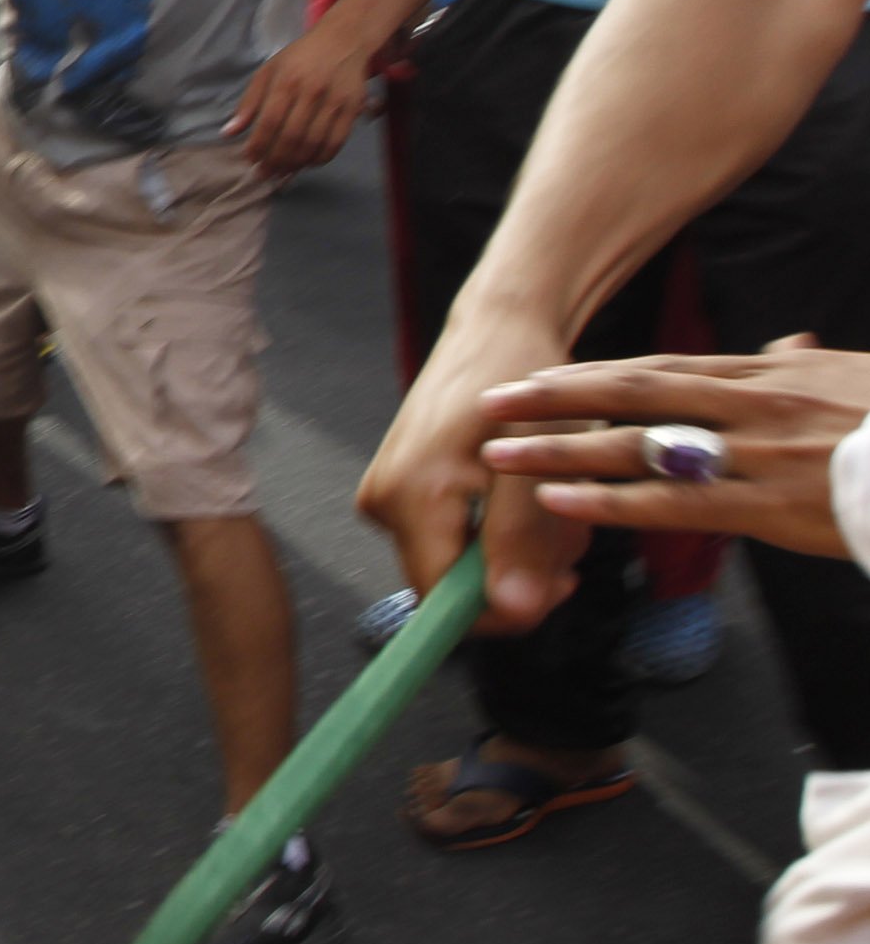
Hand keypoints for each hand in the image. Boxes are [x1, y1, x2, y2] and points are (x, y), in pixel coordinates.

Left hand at [222, 23, 370, 174]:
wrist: (343, 39)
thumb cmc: (300, 57)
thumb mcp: (268, 71)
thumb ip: (249, 102)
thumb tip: (229, 133)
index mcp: (287, 81)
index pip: (270, 122)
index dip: (258, 146)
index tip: (249, 160)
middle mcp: (312, 92)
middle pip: (292, 137)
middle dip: (276, 161)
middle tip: (265, 174)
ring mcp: (336, 101)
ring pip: (315, 144)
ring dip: (296, 164)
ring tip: (283, 173)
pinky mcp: (354, 108)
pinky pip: (337, 142)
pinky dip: (321, 158)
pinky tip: (307, 163)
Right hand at [358, 303, 585, 619]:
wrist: (498, 332)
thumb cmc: (523, 386)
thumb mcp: (536, 464)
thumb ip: (519, 540)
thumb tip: (511, 611)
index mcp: (408, 498)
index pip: (440, 602)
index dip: (500, 609)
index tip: (555, 582)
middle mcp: (381, 503)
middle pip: (450, 583)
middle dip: (516, 570)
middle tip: (563, 529)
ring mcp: (384, 496)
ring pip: (457, 562)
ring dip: (513, 548)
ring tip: (546, 500)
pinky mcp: (396, 488)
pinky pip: (450, 536)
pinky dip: (497, 528)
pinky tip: (520, 494)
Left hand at [474, 338, 869, 563]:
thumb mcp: (851, 379)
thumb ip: (803, 368)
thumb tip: (783, 346)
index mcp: (769, 379)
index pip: (662, 373)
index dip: (593, 375)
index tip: (535, 377)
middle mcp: (753, 408)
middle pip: (636, 397)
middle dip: (558, 400)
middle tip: (490, 403)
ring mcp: (760, 456)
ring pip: (643, 449)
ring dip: (567, 453)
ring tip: (501, 457)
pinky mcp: (774, 507)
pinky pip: (678, 503)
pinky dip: (614, 501)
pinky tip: (563, 502)